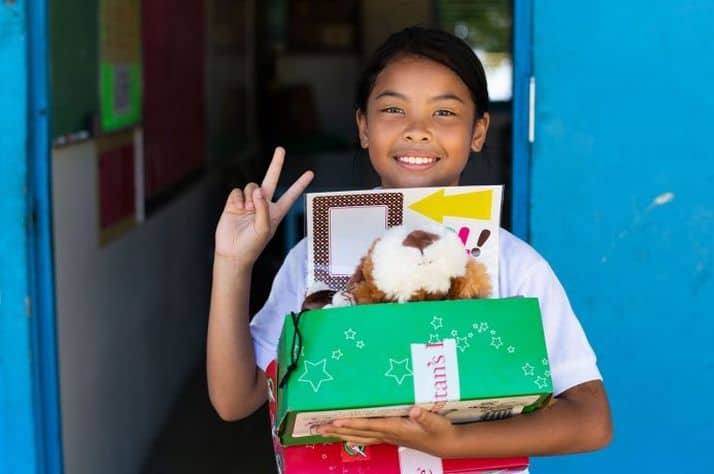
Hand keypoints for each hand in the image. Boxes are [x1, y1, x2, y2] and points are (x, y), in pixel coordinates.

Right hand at [214, 147, 312, 264]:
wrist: (232, 252)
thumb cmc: (252, 245)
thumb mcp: (264, 229)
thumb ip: (263, 209)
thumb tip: (258, 191)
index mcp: (276, 212)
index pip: (291, 195)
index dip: (300, 184)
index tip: (310, 173)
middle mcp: (263, 204)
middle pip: (271, 179)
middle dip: (276, 164)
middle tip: (281, 149)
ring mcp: (249, 202)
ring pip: (252, 186)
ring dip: (250, 197)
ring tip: (247, 211)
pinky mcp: (234, 203)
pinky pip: (237, 192)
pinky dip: (237, 199)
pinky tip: (236, 210)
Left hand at [318, 407, 458, 457]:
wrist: (445, 444)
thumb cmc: (439, 431)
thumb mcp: (436, 422)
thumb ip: (424, 416)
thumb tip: (414, 409)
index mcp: (396, 428)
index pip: (370, 425)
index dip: (353, 423)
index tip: (336, 420)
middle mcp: (388, 434)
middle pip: (358, 432)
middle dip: (338, 430)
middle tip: (318, 427)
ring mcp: (387, 437)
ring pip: (359, 436)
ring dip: (340, 434)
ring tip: (323, 430)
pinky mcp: (389, 436)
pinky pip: (365, 437)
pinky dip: (352, 435)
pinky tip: (343, 434)